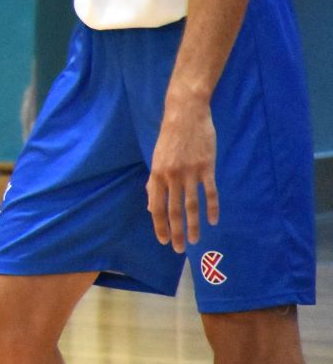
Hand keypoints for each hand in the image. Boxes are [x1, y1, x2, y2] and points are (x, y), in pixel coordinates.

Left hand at [145, 100, 219, 252]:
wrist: (186, 114)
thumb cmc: (170, 138)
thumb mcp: (157, 158)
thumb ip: (154, 183)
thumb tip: (151, 206)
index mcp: (157, 174)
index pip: (157, 206)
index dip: (159, 224)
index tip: (162, 240)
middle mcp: (171, 175)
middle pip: (173, 209)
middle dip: (175, 231)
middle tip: (177, 249)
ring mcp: (190, 172)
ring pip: (191, 205)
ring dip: (193, 225)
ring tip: (194, 240)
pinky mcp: (207, 167)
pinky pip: (210, 192)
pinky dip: (212, 208)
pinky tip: (213, 221)